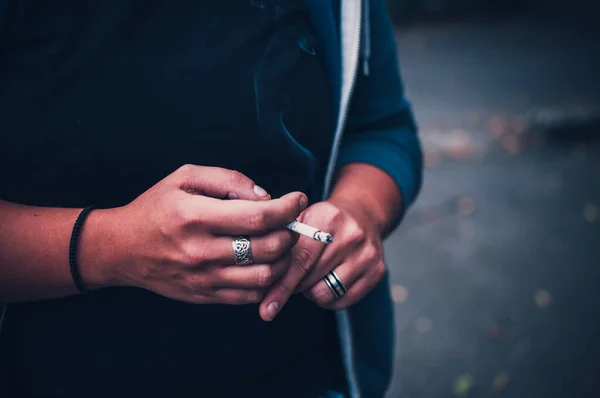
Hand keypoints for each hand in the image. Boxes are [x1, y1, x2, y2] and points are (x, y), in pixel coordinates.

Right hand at [91, 165, 306, 304]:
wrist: (121, 249)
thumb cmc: (155, 207)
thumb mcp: (185, 177)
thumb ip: (228, 179)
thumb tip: (265, 196)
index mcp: (195, 216)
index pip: (258, 216)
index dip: (287, 208)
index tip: (297, 199)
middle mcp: (201, 251)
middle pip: (267, 248)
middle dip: (289, 233)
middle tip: (289, 222)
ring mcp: (203, 278)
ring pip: (264, 277)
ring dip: (284, 260)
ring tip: (280, 243)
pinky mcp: (204, 296)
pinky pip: (249, 295)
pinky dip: (267, 280)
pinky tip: (264, 263)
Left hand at [258, 199, 385, 320]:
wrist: (363, 214)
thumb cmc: (323, 222)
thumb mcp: (303, 219)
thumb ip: (281, 241)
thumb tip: (258, 278)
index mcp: (328, 217)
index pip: (300, 258)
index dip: (281, 284)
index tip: (266, 307)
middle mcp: (351, 235)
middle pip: (310, 278)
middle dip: (293, 286)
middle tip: (288, 281)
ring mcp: (367, 254)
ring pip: (325, 293)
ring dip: (311, 292)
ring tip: (311, 278)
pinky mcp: (377, 271)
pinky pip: (342, 301)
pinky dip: (328, 298)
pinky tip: (327, 282)